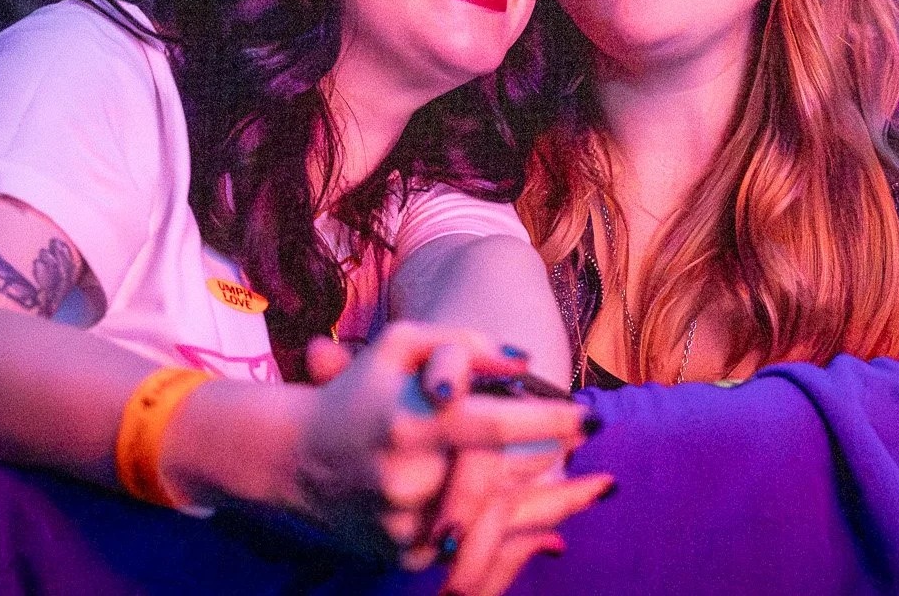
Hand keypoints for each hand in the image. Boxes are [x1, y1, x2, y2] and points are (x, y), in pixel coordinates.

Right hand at [289, 323, 609, 594]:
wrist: (295, 458)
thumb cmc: (360, 390)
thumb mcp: (401, 344)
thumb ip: (464, 343)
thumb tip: (524, 360)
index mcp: (411, 422)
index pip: (494, 424)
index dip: (548, 423)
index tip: (591, 417)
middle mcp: (409, 477)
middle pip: (503, 483)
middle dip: (559, 478)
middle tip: (603, 472)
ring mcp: (404, 522)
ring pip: (491, 523)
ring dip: (549, 513)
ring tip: (595, 495)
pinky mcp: (401, 554)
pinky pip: (467, 550)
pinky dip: (508, 539)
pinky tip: (550, 529)